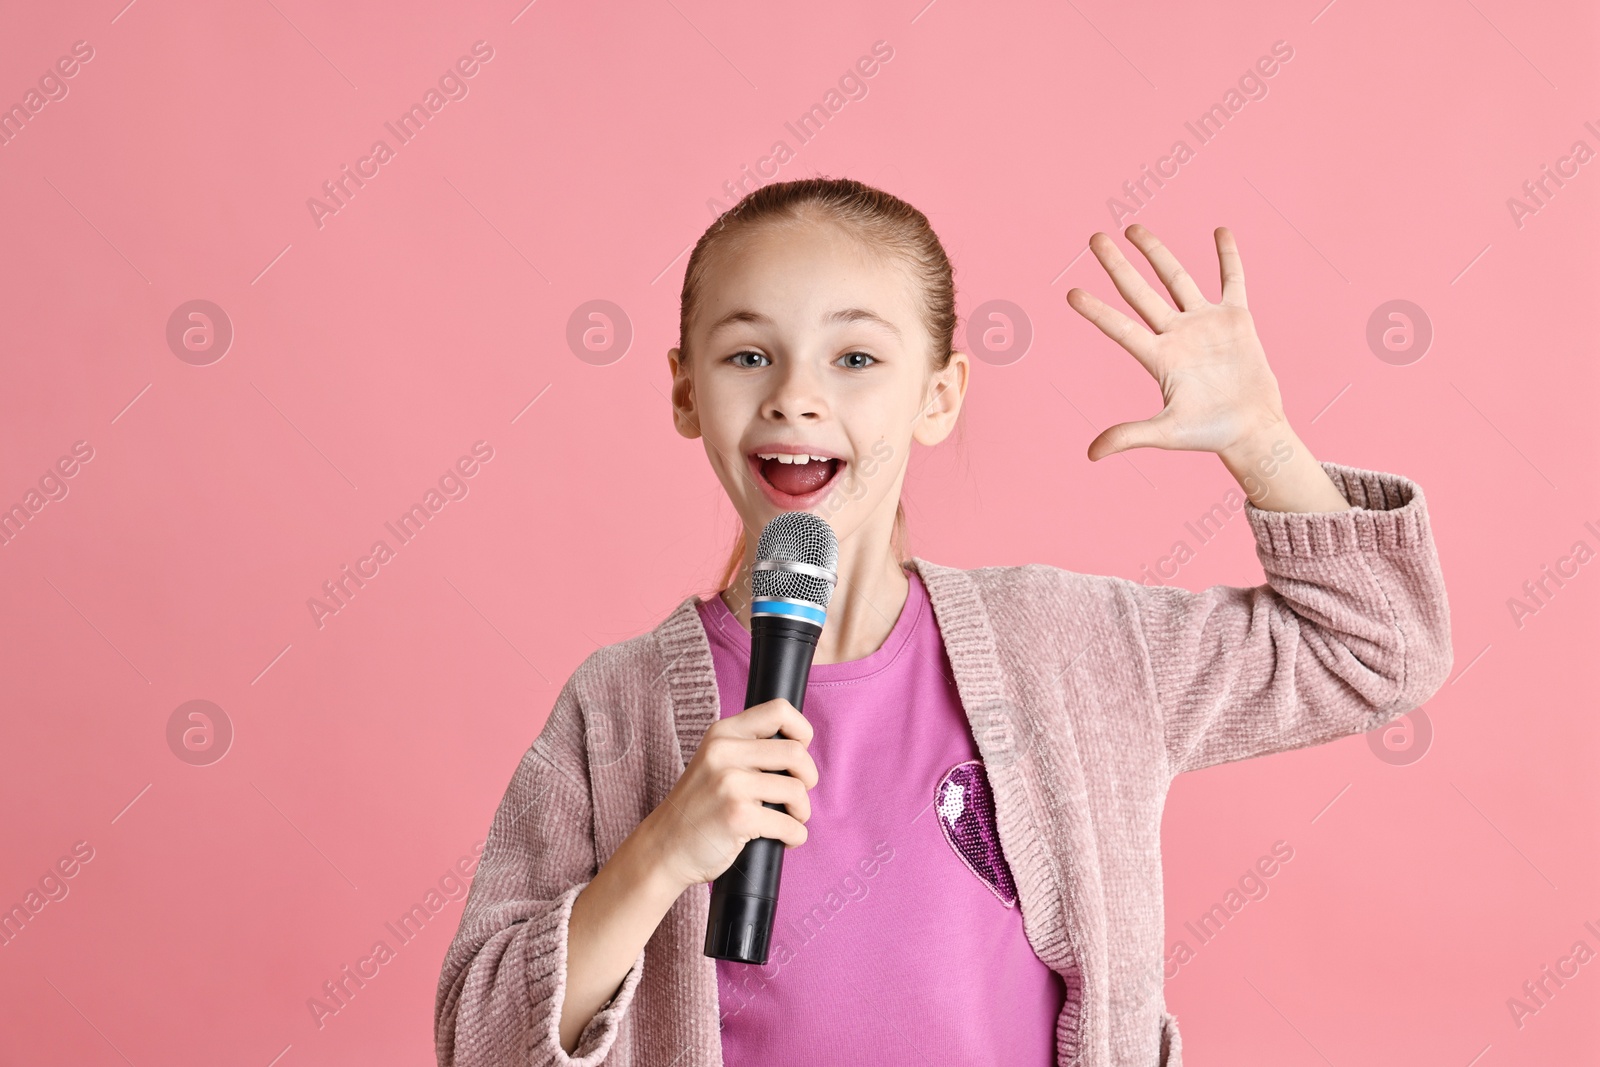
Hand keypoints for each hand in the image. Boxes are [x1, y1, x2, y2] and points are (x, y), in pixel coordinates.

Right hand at [644, 698, 818, 889]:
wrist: (664, 847)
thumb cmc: (699, 807)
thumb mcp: (714, 762)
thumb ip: (748, 749)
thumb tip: (800, 751)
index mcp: (723, 733)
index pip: (779, 710)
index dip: (801, 732)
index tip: (797, 757)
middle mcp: (725, 752)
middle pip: (796, 753)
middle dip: (808, 778)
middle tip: (796, 796)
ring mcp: (730, 784)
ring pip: (797, 790)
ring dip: (802, 812)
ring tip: (790, 820)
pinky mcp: (737, 816)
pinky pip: (789, 824)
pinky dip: (795, 836)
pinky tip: (784, 839)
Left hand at [1067, 224, 1287, 461]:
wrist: (1253, 430)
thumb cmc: (1209, 434)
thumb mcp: (1166, 434)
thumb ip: (1129, 435)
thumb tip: (1090, 454)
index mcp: (1158, 358)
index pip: (1119, 328)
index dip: (1096, 311)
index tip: (1070, 293)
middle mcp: (1176, 335)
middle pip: (1140, 292)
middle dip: (1117, 265)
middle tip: (1094, 238)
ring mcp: (1205, 324)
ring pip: (1176, 278)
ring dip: (1157, 253)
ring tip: (1134, 229)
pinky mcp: (1236, 319)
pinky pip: (1232, 279)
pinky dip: (1228, 256)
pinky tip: (1220, 231)